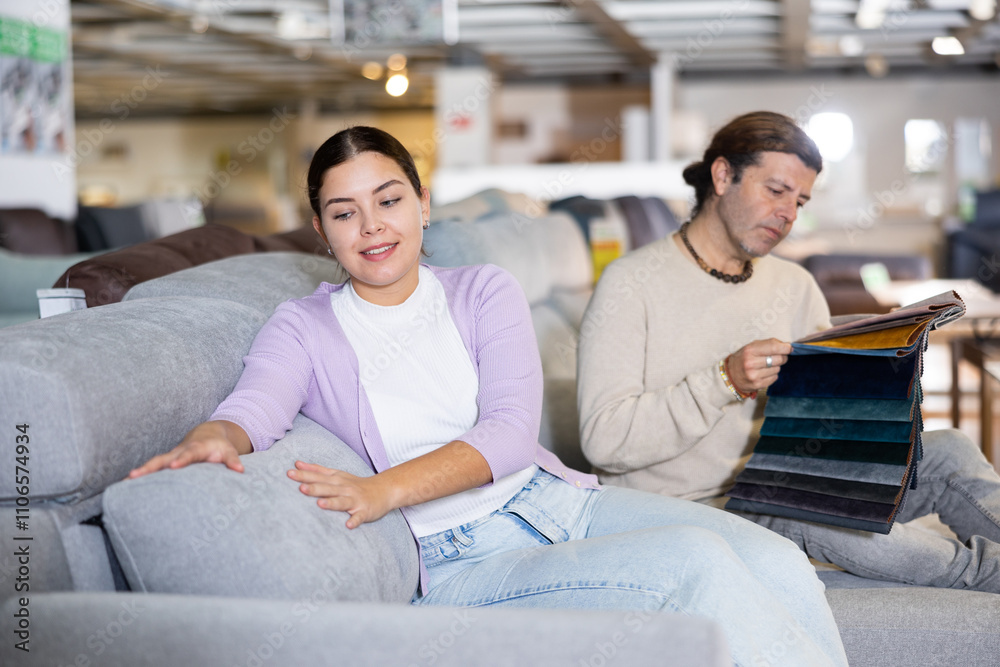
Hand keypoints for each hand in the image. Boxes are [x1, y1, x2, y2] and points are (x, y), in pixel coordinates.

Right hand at [128, 420, 247, 478]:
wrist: (207, 435)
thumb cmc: (219, 447)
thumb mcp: (229, 451)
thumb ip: (233, 460)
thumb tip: (240, 470)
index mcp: (196, 448)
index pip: (188, 454)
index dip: (181, 460)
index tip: (173, 466)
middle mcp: (179, 452)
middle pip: (163, 459)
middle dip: (149, 467)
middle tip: (134, 475)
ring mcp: (170, 457)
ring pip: (153, 463)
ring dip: (140, 472)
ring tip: (124, 482)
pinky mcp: (165, 462)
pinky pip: (151, 469)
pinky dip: (140, 475)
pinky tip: (124, 486)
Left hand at [289, 461, 394, 528]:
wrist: (384, 490)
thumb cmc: (355, 484)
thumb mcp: (337, 474)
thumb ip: (317, 470)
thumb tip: (296, 464)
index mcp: (336, 479)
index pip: (318, 476)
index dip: (304, 475)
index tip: (290, 473)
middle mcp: (344, 488)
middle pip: (327, 488)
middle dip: (314, 488)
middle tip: (300, 488)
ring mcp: (355, 500)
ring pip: (342, 502)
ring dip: (331, 503)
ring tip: (320, 504)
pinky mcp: (365, 511)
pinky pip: (359, 517)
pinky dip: (354, 520)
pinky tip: (348, 525)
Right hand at [726, 338, 791, 394]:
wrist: (730, 375)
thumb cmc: (744, 358)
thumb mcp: (752, 346)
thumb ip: (769, 344)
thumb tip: (788, 346)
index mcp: (750, 350)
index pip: (774, 347)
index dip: (785, 348)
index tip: (790, 348)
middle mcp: (751, 363)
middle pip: (779, 359)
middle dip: (782, 357)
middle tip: (777, 357)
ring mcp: (754, 375)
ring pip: (778, 369)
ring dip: (776, 367)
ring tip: (766, 366)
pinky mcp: (757, 384)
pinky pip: (774, 378)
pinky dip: (772, 375)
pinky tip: (764, 373)